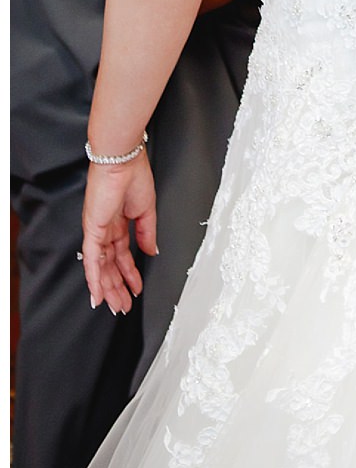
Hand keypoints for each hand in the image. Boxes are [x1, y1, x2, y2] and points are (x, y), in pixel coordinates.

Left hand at [80, 155, 156, 312]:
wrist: (123, 162)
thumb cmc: (135, 177)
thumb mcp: (147, 211)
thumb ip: (147, 234)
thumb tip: (151, 252)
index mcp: (119, 224)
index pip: (123, 256)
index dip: (130, 274)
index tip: (137, 289)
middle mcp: (105, 231)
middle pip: (110, 266)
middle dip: (117, 288)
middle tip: (123, 305)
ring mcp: (97, 232)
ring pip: (100, 268)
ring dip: (107, 288)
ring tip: (115, 305)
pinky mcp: (92, 230)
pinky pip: (92, 259)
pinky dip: (94, 278)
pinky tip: (98, 292)